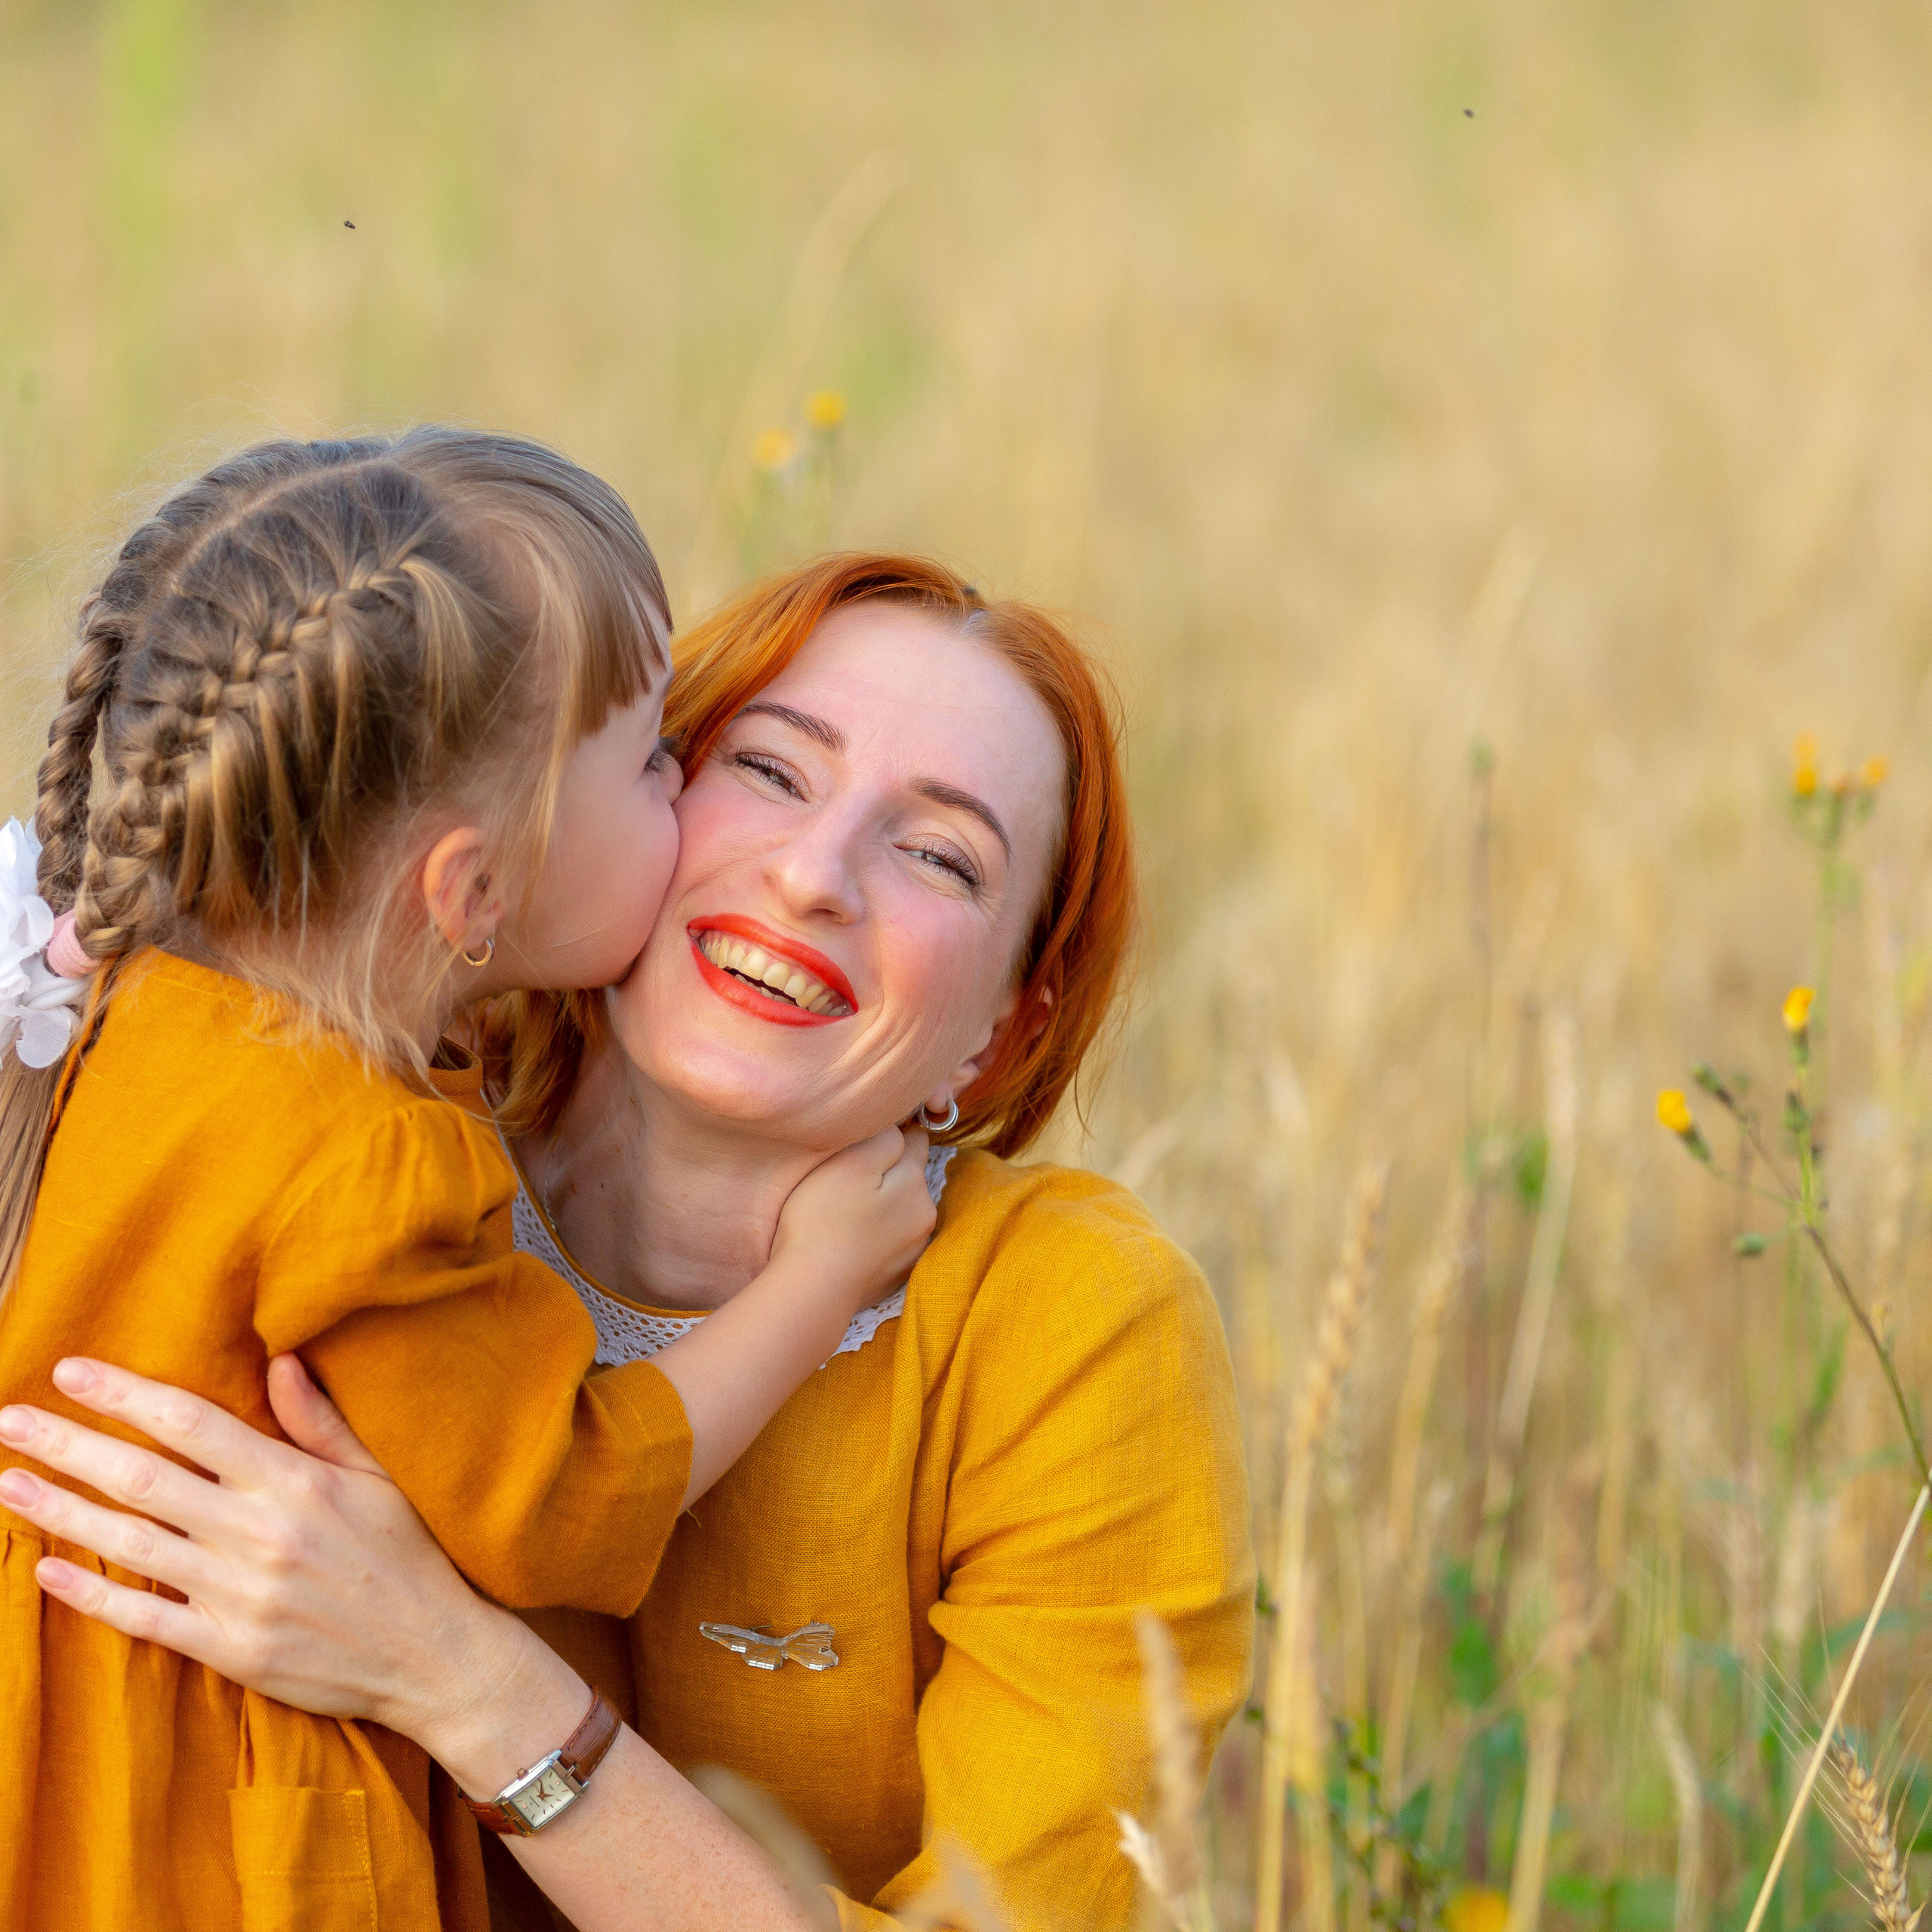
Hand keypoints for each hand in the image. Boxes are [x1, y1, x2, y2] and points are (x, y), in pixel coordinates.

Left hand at [0, 1355, 533, 1755]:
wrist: (434, 1655)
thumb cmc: (407, 1556)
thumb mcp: (376, 1476)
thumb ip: (319, 1422)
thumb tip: (280, 1360)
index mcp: (294, 1480)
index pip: (191, 1422)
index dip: (126, 1393)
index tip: (72, 1370)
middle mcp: (258, 1531)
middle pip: (143, 1477)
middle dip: (68, 1444)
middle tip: (9, 1420)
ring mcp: (238, 1593)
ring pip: (129, 1542)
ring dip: (59, 1512)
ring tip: (8, 1484)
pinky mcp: (228, 1648)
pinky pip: (143, 1616)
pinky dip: (88, 1595)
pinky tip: (44, 1573)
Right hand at [770, 1123, 935, 1313]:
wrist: (812, 1288)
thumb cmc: (823, 1217)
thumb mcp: (851, 1161)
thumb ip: (884, 1138)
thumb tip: (901, 1129)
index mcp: (915, 1182)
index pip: (916, 1140)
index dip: (892, 1135)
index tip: (866, 1141)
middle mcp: (925, 1214)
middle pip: (910, 1176)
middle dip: (888, 1172)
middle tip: (847, 1179)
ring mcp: (913, 1248)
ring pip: (901, 1209)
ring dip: (883, 1205)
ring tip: (846, 1213)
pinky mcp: (896, 1273)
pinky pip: (890, 1240)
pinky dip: (876, 1235)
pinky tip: (850, 1240)